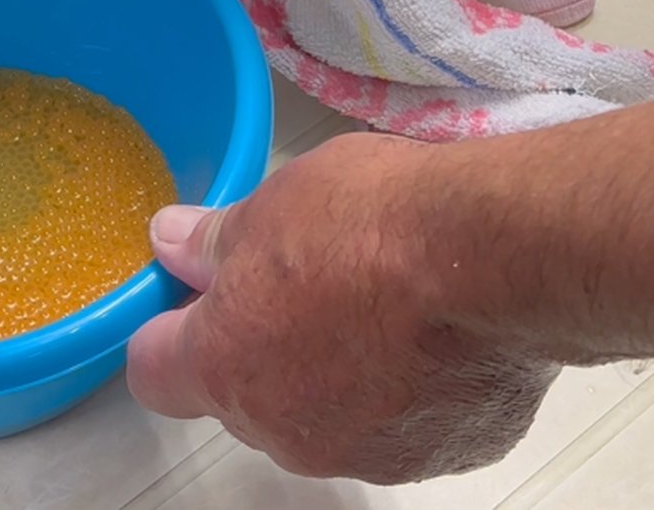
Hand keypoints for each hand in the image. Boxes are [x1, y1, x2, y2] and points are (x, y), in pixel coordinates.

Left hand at [125, 132, 559, 483]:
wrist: (497, 256)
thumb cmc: (377, 223)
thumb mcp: (275, 201)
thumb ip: (216, 240)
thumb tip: (174, 242)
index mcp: (225, 367)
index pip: (155, 375)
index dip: (172, 332)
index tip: (196, 295)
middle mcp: (286, 430)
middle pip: (251, 396)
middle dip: (271, 344)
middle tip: (312, 276)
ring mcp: (369, 452)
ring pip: (334, 414)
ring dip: (347, 369)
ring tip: (391, 297)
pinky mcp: (445, 452)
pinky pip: (414, 421)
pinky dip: (419, 385)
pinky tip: (443, 328)